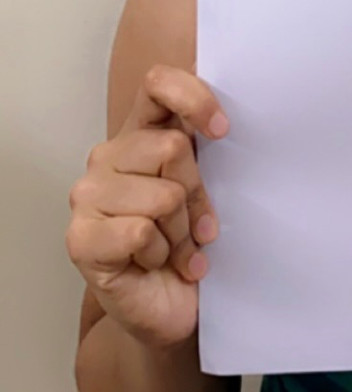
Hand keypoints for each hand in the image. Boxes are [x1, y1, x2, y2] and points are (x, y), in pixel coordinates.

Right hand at [66, 65, 227, 349]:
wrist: (175, 307)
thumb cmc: (194, 242)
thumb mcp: (212, 187)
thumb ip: (211, 149)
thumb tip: (231, 120)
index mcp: (143, 132)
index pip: (158, 84)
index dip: (193, 99)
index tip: (223, 131)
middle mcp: (110, 156)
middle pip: (172, 147)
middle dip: (197, 193)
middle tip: (197, 225)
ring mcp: (88, 195)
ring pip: (162, 195)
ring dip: (181, 231)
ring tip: (176, 248)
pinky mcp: (81, 238)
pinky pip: (139, 232)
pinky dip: (160, 254)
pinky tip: (155, 264)